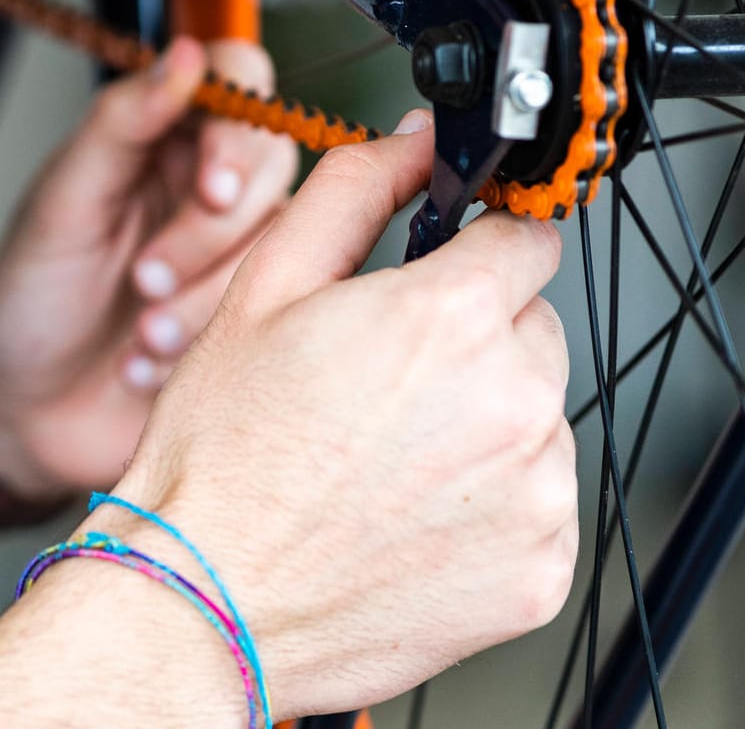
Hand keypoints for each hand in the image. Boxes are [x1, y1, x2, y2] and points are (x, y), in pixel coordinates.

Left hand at [0, 36, 297, 495]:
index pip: (241, 81)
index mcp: (161, 137)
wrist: (24, 411)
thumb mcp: (60, 203)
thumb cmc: (28, 297)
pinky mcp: (250, 316)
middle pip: (272, 167)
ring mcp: (234, 253)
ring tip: (140, 334)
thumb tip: (184, 55)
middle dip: (208, 236)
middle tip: (144, 277)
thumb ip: (121, 123)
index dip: (239, 132)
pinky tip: (149, 364)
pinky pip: (273, 314)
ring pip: (282, 247)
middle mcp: (208, 185)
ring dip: (202, 299)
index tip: (213, 189)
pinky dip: (206, 344)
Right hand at [101, 113, 575, 717]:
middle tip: (382, 384)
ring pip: (537, 419)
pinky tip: (408, 516)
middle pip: (532, 329)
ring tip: (384, 460)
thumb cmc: (222, 455)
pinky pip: (538, 506)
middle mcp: (513, 402)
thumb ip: (354, 191)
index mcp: (451, 317)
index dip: (473, 252)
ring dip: (482, 423)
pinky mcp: (539, 572)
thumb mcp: (263, 289)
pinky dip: (489, 505)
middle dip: (472, 341)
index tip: (439, 282)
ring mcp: (535, 495)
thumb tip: (416, 142)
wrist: (205, 602)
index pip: (526, 238)